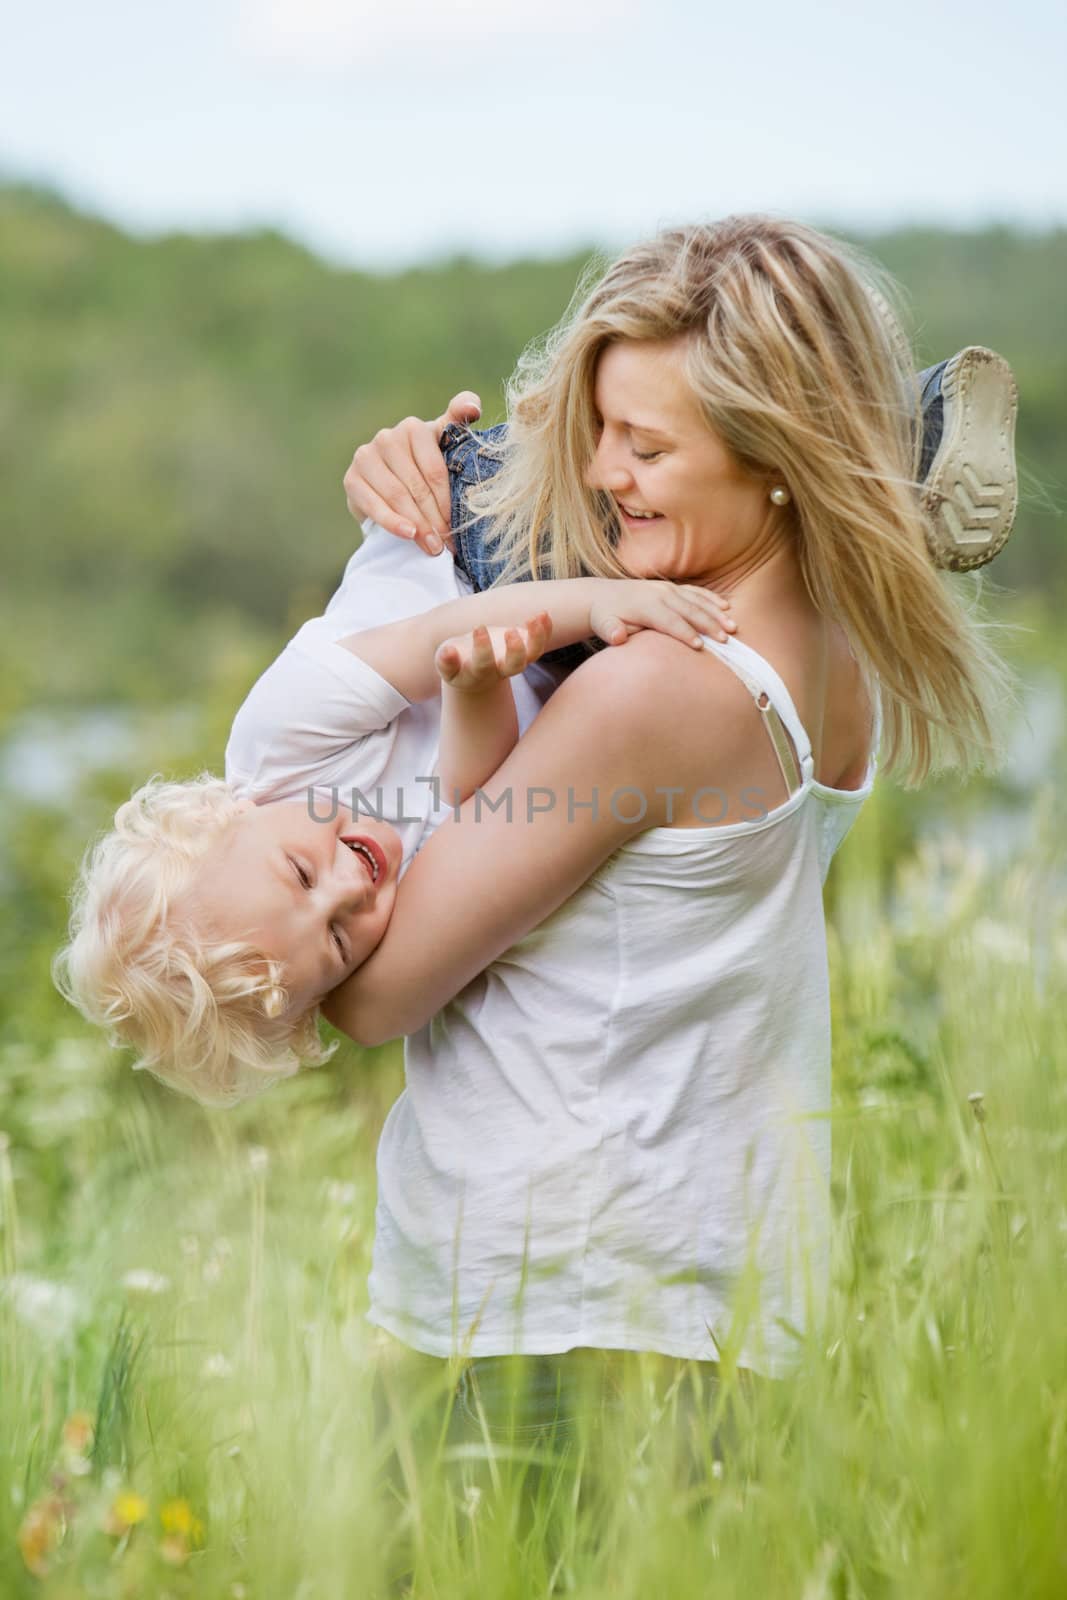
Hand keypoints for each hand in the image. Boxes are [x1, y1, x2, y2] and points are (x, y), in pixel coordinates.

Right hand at [342, 390, 482, 556]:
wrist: (390, 486)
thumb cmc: (425, 466)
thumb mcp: (446, 446)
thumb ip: (460, 422)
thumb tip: (472, 407)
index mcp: (414, 428)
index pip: (434, 470)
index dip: (447, 501)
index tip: (457, 526)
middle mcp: (387, 437)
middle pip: (416, 486)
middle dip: (434, 519)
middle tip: (446, 545)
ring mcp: (366, 456)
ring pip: (397, 496)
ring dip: (416, 525)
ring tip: (431, 547)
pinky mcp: (351, 478)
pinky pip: (374, 504)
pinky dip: (392, 522)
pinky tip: (407, 535)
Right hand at [435, 613, 553, 692]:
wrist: (473, 671)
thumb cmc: (457, 663)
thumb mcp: (446, 664)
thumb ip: (445, 660)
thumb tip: (448, 651)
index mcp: (479, 673)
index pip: (483, 664)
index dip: (482, 649)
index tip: (478, 628)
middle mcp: (501, 670)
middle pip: (515, 666)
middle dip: (515, 650)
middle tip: (510, 631)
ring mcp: (516, 660)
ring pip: (533, 654)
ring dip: (537, 637)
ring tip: (536, 617)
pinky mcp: (525, 648)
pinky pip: (540, 642)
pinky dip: (545, 629)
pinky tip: (544, 613)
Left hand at [589, 580, 736, 648]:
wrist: (603, 596)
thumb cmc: (606, 616)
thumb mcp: (602, 624)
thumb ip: (610, 631)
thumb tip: (617, 637)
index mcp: (646, 605)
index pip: (669, 621)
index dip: (684, 634)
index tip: (699, 647)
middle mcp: (660, 594)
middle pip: (689, 611)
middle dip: (708, 625)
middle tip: (726, 640)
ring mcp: (668, 588)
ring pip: (697, 600)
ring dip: (716, 613)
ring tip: (733, 626)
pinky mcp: (673, 588)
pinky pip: (696, 592)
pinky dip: (712, 599)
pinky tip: (727, 607)